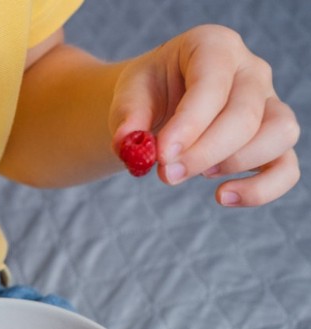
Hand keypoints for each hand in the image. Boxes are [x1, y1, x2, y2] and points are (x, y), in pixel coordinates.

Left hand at [109, 24, 299, 206]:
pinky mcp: (273, 140)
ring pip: (279, 134)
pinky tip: (224, 196)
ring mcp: (269, 103)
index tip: (162, 155)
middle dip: (204, 153)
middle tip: (166, 174)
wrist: (159, 104)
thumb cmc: (147, 94)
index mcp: (213, 47)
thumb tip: (128, 145)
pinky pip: (286, 168)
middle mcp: (250, 70)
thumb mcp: (129, 96)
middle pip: (245, 115)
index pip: (212, 83)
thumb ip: (127, 118)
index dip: (190, 123)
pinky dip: (262, 189)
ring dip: (236, 163)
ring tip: (196, 174)